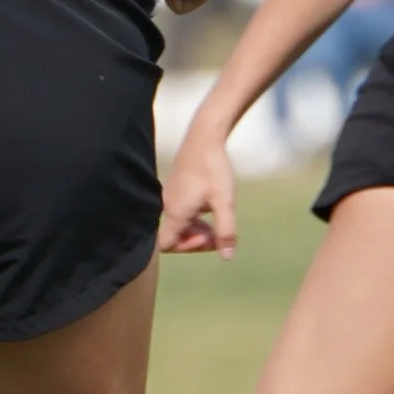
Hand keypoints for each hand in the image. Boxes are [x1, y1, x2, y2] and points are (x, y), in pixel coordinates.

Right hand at [158, 99, 237, 255]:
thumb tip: (227, 257)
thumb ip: (225, 231)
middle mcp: (168, 206)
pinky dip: (193, 215)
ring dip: (196, 227)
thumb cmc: (214, 169)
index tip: (207, 237)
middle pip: (174, 236)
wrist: (204, 136)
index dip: (186, 248)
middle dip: (196, 239)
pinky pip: (179, 210)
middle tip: (217, 234)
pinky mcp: (175, 186)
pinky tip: (209, 204)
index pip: (166, 245)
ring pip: (178, 222)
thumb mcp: (225, 201)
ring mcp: (170, 195)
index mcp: (177, 213)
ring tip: (216, 221)